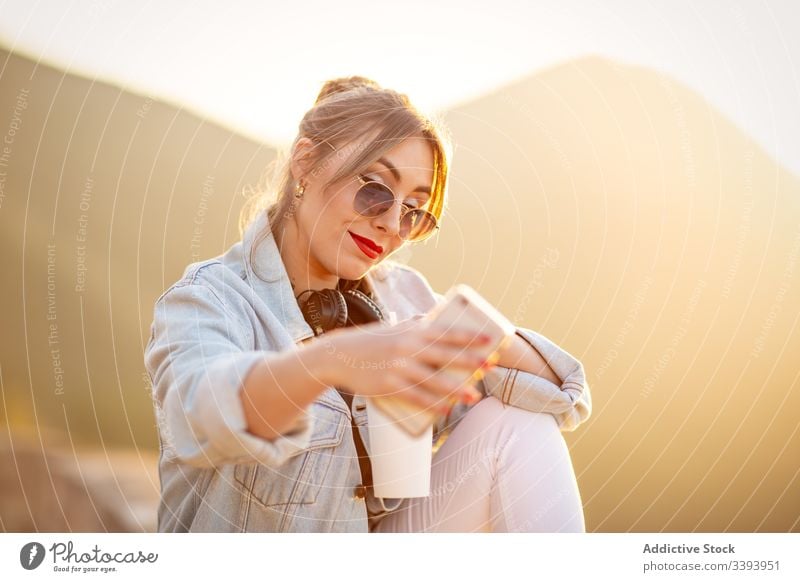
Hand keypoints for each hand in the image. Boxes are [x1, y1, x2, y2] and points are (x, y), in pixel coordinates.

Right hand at [317, 317, 493, 413]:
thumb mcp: (392, 327)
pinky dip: (432, 405)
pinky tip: (447, 410)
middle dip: (471, 361)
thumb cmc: (369, 341)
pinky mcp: (389, 386)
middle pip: (446, 356)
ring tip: (474, 395)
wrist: (337, 356)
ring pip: (434, 380)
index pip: (446, 332)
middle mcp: (407, 348)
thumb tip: (432, 316)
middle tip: (491, 366)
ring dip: (457, 389)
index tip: (490, 339)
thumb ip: (413, 324)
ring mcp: (399, 368)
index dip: (470, 336)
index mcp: (410, 332)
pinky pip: (416, 397)